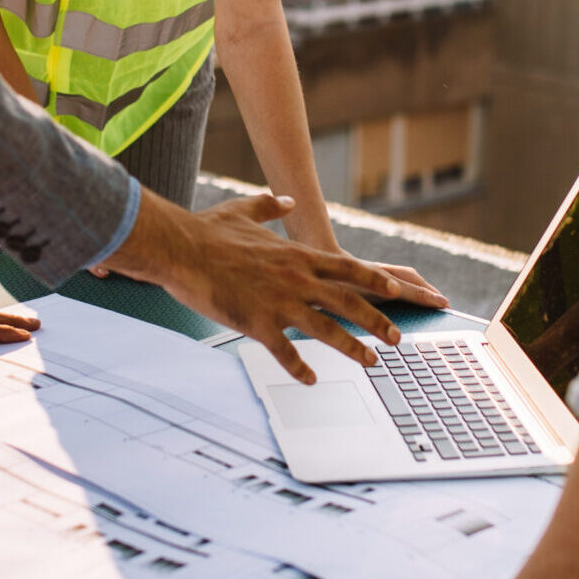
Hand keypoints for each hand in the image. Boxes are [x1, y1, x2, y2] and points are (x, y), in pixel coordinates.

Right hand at [105, 194, 447, 382]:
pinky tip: (311, 380)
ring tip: (371, 362)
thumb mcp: (245, 210)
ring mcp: (279, 302)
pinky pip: (284, 351)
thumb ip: (271, 206)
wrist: (181, 249)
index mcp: (296, 255)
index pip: (346, 268)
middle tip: (397, 338)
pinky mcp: (257, 323)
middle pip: (348, 303)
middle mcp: (296, 279)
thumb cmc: (208, 230)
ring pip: (326, 329)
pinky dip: (299, 368)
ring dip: (352, 347)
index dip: (374, 281)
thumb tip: (287, 199)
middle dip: (377, 322)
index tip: (394, 291)